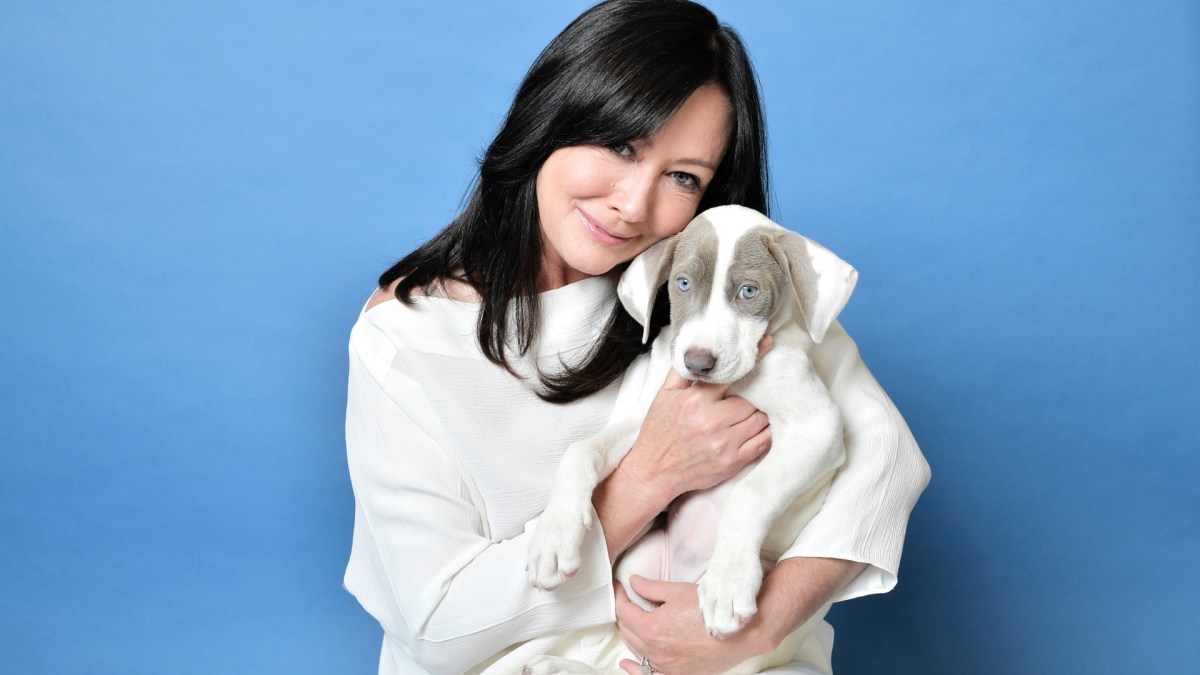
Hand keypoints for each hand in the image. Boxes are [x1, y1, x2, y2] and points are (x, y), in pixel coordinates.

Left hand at [615, 575, 770, 674]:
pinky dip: (636, 669)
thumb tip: (634, 582)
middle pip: (627, 631)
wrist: (739, 633)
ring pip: (636, 651)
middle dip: (623, 614)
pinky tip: (628, 664)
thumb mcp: (678, 591)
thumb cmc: (712, 611)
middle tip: (625, 600)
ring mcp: (666, 666)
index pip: (624, 611)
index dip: (619, 596)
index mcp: (652, 628)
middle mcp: (655, 651)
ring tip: (628, 622)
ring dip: (630, 635)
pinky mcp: (677, 674)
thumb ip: (651, 588)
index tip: (620, 587)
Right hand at [621, 336, 774, 499]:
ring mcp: (724, 443)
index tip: (767, 345)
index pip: (731, 375)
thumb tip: (697, 349)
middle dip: (754, 395)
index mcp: (696, 401)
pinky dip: (766, 433)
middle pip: (750, 400)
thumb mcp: (663, 396)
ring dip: (761, 413)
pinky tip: (762, 428)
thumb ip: (682, 371)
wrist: (654, 471)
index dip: (752, 359)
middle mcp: (711, 421)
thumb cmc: (659, 432)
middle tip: (756, 392)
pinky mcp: (731, 462)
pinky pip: (761, 443)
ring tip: (757, 410)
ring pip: (759, 420)